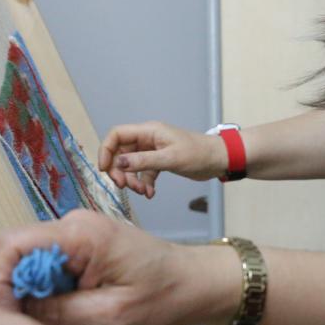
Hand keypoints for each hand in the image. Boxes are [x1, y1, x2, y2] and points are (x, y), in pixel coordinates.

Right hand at [0, 209, 237, 324]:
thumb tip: (12, 313)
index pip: (12, 245)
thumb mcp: (109, 316)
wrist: (194, 282)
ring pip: (21, 258)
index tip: (2, 318)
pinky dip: (30, 289)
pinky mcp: (78, 246)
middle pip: (9, 249)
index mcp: (80, 233)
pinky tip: (30, 316)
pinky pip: (40, 263)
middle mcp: (71, 223)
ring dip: (10, 290)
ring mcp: (74, 233)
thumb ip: (58, 313)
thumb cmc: (162, 298)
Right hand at [99, 121, 227, 197]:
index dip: (106, 150)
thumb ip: (143, 161)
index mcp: (148, 131)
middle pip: (121, 153)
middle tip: (124, 186)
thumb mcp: (170, 158)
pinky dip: (144, 183)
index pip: (117, 135)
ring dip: (132, 180)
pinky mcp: (160, 162)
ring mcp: (153, 151)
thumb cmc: (198, 154)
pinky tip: (150, 193)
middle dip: (120, 171)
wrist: (219, 160)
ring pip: (131, 165)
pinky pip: (143, 173)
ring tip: (142, 192)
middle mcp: (148, 139)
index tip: (105, 169)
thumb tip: (118, 163)